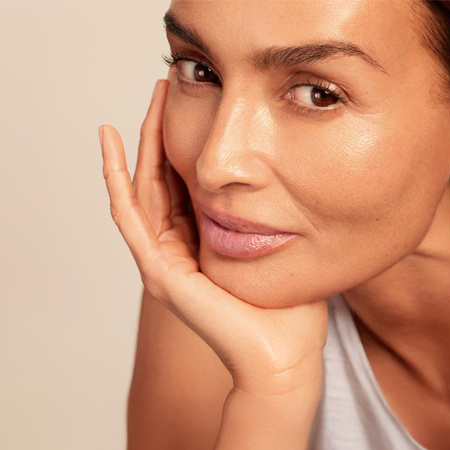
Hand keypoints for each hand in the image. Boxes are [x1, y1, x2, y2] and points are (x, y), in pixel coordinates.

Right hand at [100, 80, 327, 396]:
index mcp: (205, 246)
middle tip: (164, 89)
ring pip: (141, 192)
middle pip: (160, 182)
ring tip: (144, 103)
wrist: (286, 355)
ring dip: (139, 146)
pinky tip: (112, 143)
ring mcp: (165, 262)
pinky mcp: (160, 272)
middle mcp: (180, 252)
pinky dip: (117, 179)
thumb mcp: (284, 250)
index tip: (192, 104)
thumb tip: (298, 183)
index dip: (184, 145)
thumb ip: (279, 219)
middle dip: (160, 134)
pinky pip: (130, 217)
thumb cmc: (293, 311)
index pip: (185, 186)